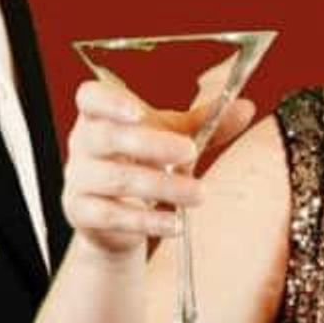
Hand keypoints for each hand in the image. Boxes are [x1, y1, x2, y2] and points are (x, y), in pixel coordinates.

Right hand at [61, 78, 255, 259]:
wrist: (116, 216)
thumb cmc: (141, 161)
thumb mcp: (172, 136)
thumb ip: (206, 121)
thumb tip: (244, 107)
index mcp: (100, 114)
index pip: (90, 98)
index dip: (109, 102)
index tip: (137, 111)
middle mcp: (83, 143)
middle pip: (107, 137)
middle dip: (151, 144)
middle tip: (191, 152)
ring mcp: (79, 179)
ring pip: (116, 179)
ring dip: (161, 186)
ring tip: (198, 193)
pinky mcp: (82, 212)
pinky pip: (112, 216)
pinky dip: (147, 221)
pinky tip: (175, 223)